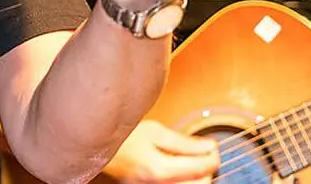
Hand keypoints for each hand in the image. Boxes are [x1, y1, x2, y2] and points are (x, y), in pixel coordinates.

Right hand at [105, 120, 219, 182]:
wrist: (96, 144)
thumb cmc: (121, 135)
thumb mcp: (154, 131)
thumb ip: (184, 142)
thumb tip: (208, 146)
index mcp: (159, 169)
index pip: (200, 168)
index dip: (213, 156)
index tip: (213, 146)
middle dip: (206, 168)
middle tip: (204, 152)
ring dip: (196, 176)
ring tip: (191, 159)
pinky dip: (182, 179)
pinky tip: (178, 167)